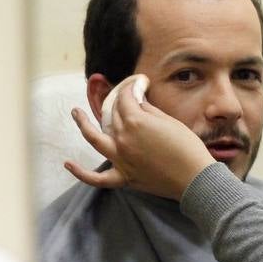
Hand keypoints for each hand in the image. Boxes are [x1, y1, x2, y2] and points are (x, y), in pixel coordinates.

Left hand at [65, 79, 214, 199]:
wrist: (195, 178)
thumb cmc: (188, 148)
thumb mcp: (170, 122)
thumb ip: (149, 111)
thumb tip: (138, 103)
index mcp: (136, 122)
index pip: (126, 98)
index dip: (131, 87)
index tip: (138, 83)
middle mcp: (123, 138)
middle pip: (113, 114)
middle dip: (118, 102)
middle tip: (125, 96)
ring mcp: (120, 159)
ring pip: (94, 139)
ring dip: (83, 124)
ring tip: (76, 113)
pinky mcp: (123, 177)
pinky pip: (96, 178)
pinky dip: (80, 172)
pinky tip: (68, 164)